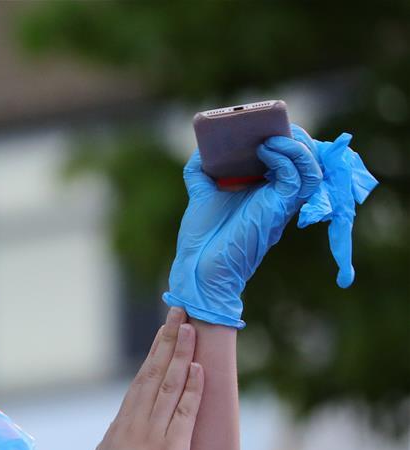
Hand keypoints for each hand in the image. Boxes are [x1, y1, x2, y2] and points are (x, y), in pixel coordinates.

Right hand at [82, 306, 203, 449]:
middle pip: (153, 373)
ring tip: (190, 328)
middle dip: (167, 341)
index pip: (139, 382)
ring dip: (180, 355)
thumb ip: (111, 449)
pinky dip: (192, 389)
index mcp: (120, 427)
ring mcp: (153, 435)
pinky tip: (199, 369)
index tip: (162, 333)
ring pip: (168, 385)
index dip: (153, 355)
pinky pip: (184, 413)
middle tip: (177, 313)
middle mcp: (135, 424)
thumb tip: (114, 441)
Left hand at [163, 125, 322, 327]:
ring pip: (311, 167)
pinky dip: (285, 158)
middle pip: (306, 159)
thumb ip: (202, 169)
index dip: (289, 139)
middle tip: (275, 124)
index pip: (291, 160)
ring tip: (270, 135)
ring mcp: (281, 203)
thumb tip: (205, 145)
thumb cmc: (202, 237)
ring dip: (295, 145)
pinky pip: (298, 177)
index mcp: (265, 191)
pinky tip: (264, 149)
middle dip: (295, 137)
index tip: (272, 123)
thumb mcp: (201, 194)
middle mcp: (279, 196)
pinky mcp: (278, 208)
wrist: (198, 266)